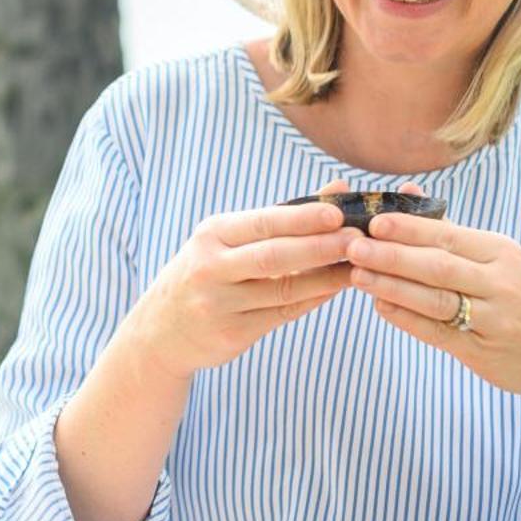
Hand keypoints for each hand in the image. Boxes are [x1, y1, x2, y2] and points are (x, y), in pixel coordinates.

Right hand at [123, 180, 360, 382]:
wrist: (161, 330)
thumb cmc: (207, 272)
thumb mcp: (228, 238)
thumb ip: (284, 215)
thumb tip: (338, 186)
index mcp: (211, 235)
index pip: (262, 223)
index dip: (302, 218)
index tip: (338, 211)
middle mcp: (210, 267)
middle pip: (273, 256)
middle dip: (320, 246)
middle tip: (358, 240)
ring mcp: (219, 304)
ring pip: (283, 289)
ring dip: (326, 277)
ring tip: (358, 265)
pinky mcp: (232, 334)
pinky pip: (282, 314)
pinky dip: (312, 299)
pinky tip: (335, 288)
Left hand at [344, 208, 520, 412]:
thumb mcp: (501, 260)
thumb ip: (450, 231)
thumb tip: (404, 190)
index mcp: (502, 252)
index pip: (448, 236)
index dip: (407, 229)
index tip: (371, 221)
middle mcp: (502, 283)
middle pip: (438, 265)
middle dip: (391, 255)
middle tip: (353, 246)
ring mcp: (494, 319)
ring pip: (435, 299)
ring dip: (391, 286)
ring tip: (356, 274)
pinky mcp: (484, 352)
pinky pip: (438, 332)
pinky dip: (407, 318)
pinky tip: (381, 306)